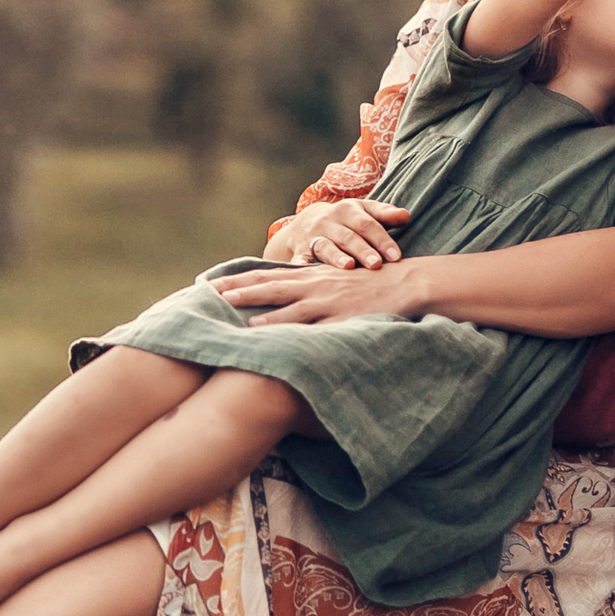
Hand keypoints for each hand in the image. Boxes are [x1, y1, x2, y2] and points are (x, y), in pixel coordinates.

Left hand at [212, 260, 435, 324]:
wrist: (405, 283)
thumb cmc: (366, 283)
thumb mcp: (332, 280)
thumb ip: (305, 287)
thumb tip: (279, 299)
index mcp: (309, 275)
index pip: (265, 275)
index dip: (236, 279)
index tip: (209, 283)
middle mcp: (315, 285)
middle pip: (270, 286)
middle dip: (239, 290)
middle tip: (209, 295)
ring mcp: (329, 302)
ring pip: (291, 307)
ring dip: (264, 312)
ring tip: (239, 319)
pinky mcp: (345, 318)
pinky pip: (318, 328)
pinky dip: (298, 332)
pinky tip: (285, 340)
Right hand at [268, 198, 410, 268]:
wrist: (308, 222)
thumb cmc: (347, 219)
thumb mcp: (364, 211)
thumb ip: (385, 214)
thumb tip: (406, 215)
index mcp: (348, 210)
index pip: (367, 224)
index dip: (381, 240)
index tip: (395, 256)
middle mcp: (329, 222)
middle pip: (348, 237)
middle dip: (362, 250)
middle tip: (376, 264)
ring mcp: (313, 237)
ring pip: (325, 246)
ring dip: (336, 257)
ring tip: (349, 266)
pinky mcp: (300, 252)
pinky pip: (300, 261)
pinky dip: (301, 268)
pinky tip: (306, 276)